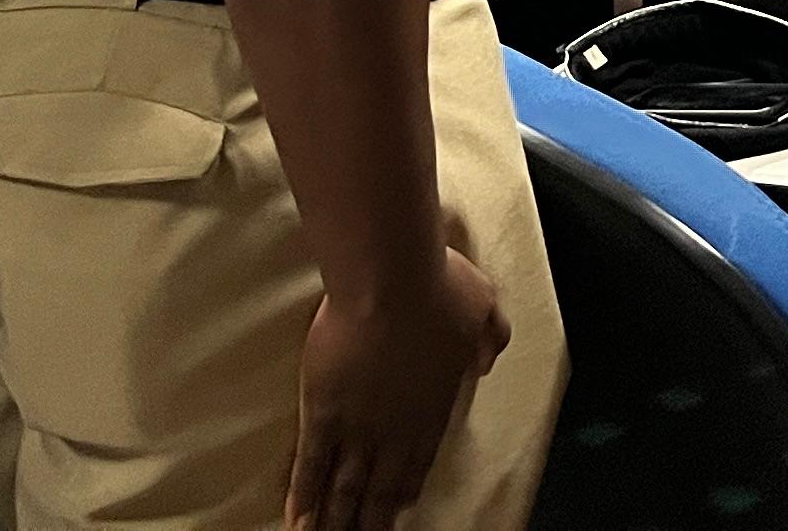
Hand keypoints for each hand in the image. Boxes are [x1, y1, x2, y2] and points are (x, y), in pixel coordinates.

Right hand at [289, 252, 508, 530]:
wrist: (391, 281)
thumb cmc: (439, 287)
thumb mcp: (482, 307)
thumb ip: (490, 337)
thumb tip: (488, 359)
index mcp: (433, 405)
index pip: (420, 459)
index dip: (407, 487)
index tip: (400, 508)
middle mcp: (396, 427)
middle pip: (380, 488)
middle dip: (370, 521)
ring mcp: (357, 424)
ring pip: (344, 486)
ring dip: (335, 519)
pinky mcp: (321, 411)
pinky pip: (310, 462)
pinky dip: (302, 494)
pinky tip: (297, 518)